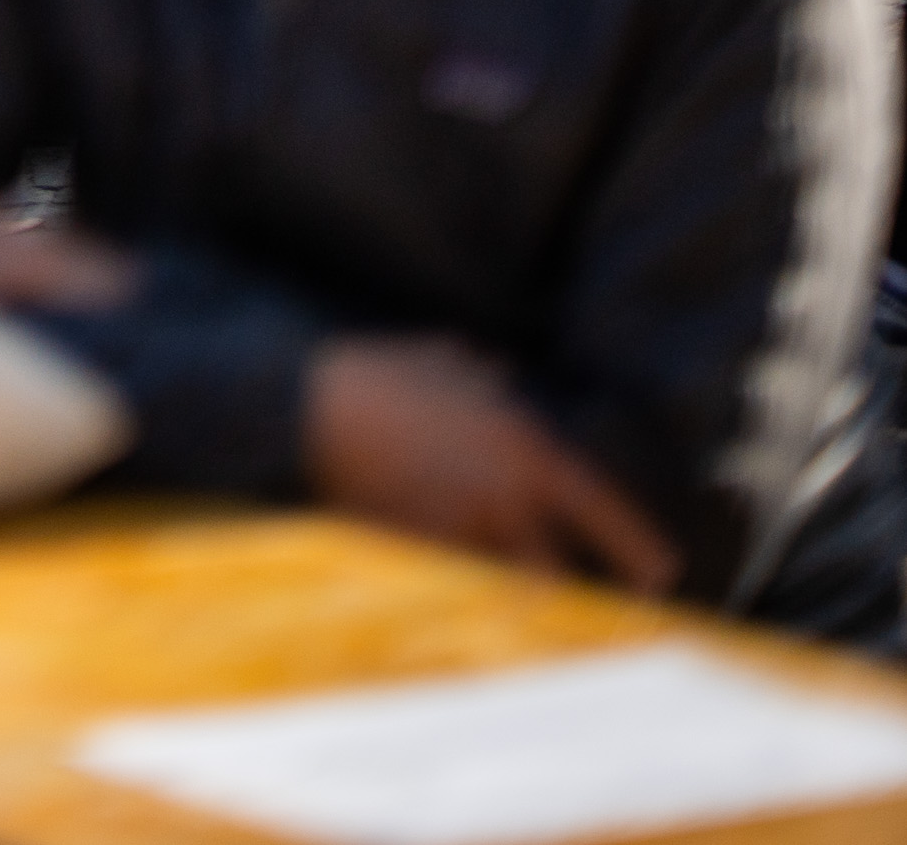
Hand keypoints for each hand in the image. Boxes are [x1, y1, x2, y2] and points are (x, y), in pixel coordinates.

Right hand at [305, 337, 678, 593]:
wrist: (311, 403)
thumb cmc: (379, 374)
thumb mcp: (438, 361)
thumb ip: (475, 372)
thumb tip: (497, 369)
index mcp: (523, 448)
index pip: (598, 505)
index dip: (635, 544)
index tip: (663, 575)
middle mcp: (502, 493)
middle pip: (551, 566)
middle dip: (567, 590)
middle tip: (582, 614)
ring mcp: (457, 523)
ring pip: (499, 577)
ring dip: (506, 589)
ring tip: (512, 607)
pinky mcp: (414, 545)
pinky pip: (448, 575)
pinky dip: (454, 582)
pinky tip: (449, 589)